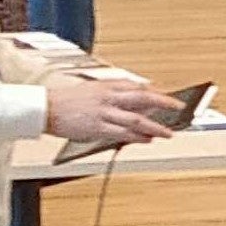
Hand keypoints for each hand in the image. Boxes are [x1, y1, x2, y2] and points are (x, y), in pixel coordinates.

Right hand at [45, 73, 180, 145]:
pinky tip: (148, 139)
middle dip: (164, 102)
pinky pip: (123, 133)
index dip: (157, 92)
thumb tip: (133, 102)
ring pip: (137, 118)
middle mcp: (108, 97)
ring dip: (155, 126)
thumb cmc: (67, 100)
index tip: (170, 97)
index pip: (138, 86)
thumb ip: (113, 95)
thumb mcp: (92, 90)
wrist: (45, 108)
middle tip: (180, 108)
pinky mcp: (97, 127)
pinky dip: (138, 137)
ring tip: (168, 132)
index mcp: (107, 86)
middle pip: (143, 97)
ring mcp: (104, 112)